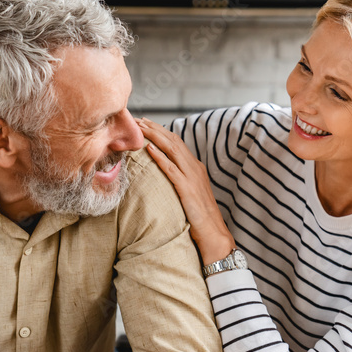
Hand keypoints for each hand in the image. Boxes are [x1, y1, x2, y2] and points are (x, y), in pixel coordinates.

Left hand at [137, 118, 235, 263]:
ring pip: (172, 149)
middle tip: (138, 119)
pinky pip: (171, 168)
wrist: (213, 232)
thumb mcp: (190, 192)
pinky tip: (149, 149)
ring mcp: (192, 177)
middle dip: (155, 128)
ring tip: (141, 128)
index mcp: (195, 167)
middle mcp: (194, 167)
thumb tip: (163, 174)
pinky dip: (160, 157)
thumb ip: (179, 180)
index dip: (160, 131)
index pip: (176, 143)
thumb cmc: (199, 216)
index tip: (145, 124)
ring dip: (155, 136)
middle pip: (173, 141)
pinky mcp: (187, 188)